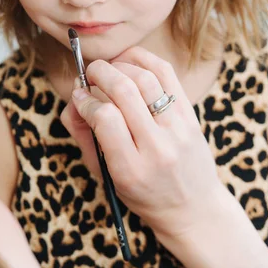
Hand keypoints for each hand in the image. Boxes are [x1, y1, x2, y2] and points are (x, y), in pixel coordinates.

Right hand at [61, 46, 225, 245]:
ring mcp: (178, 129)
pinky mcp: (190, 115)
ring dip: (119, 65)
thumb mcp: (106, 176)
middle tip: (88, 74)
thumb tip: (74, 99)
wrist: (194, 208)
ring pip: (144, 77)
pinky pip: (166, 72)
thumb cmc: (144, 194)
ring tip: (108, 69)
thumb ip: (85, 136)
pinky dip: (142, 59)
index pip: (105, 117)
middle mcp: (158, 147)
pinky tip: (127, 61)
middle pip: (124, 90)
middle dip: (99, 73)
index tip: (79, 96)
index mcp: (131, 168)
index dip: (85, 100)